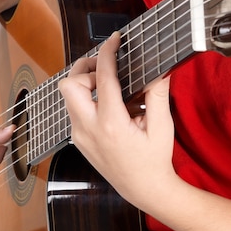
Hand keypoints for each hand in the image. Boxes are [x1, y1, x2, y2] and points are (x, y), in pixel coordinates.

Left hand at [59, 31, 176, 207]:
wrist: (144, 190)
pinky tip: (106, 100)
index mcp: (111, 125)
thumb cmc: (154, 161)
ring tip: (107, 83)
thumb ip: (158, 94)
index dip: (107, 53)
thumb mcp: (161, 126)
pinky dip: (86, 97)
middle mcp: (89, 130)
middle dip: (84, 68)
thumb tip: (159, 69)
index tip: (114, 40)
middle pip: (69, 84)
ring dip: (85, 82)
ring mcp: (80, 136)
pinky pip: (74, 109)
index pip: (103, 78)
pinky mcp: (78, 140)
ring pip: (68, 96)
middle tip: (105, 66)